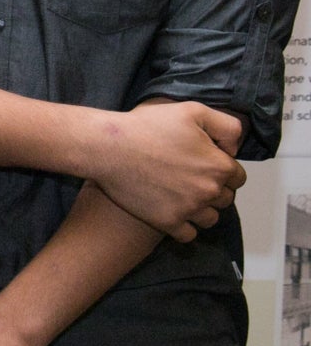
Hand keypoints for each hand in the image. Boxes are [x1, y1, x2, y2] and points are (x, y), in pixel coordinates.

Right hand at [87, 102, 245, 238]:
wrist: (108, 148)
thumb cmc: (147, 127)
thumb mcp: (193, 110)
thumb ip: (227, 126)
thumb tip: (233, 148)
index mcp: (219, 166)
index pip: (238, 177)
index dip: (223, 169)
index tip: (205, 163)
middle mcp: (208, 191)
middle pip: (225, 199)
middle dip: (214, 189)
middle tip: (190, 177)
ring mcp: (188, 209)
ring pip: (210, 219)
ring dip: (202, 210)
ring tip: (183, 196)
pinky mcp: (167, 222)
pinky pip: (188, 235)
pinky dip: (185, 227)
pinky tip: (173, 212)